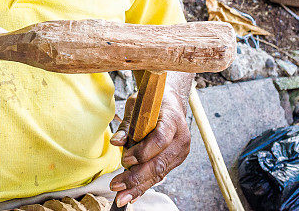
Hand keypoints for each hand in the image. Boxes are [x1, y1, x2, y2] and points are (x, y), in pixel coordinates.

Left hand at [109, 74, 191, 206]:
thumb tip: (116, 142)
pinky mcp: (175, 160)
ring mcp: (180, 152)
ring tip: (121, 197)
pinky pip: (159, 174)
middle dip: (137, 177)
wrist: (170, 101)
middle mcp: (181, 138)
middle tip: (117, 186)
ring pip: (159, 172)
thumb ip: (127, 125)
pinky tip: (132, 195)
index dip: (142, 151)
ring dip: (139, 186)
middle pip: (160, 162)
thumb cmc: (151, 102)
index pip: (160, 139)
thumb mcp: (136, 105)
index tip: (124, 159)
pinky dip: (145, 185)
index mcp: (173, 119)